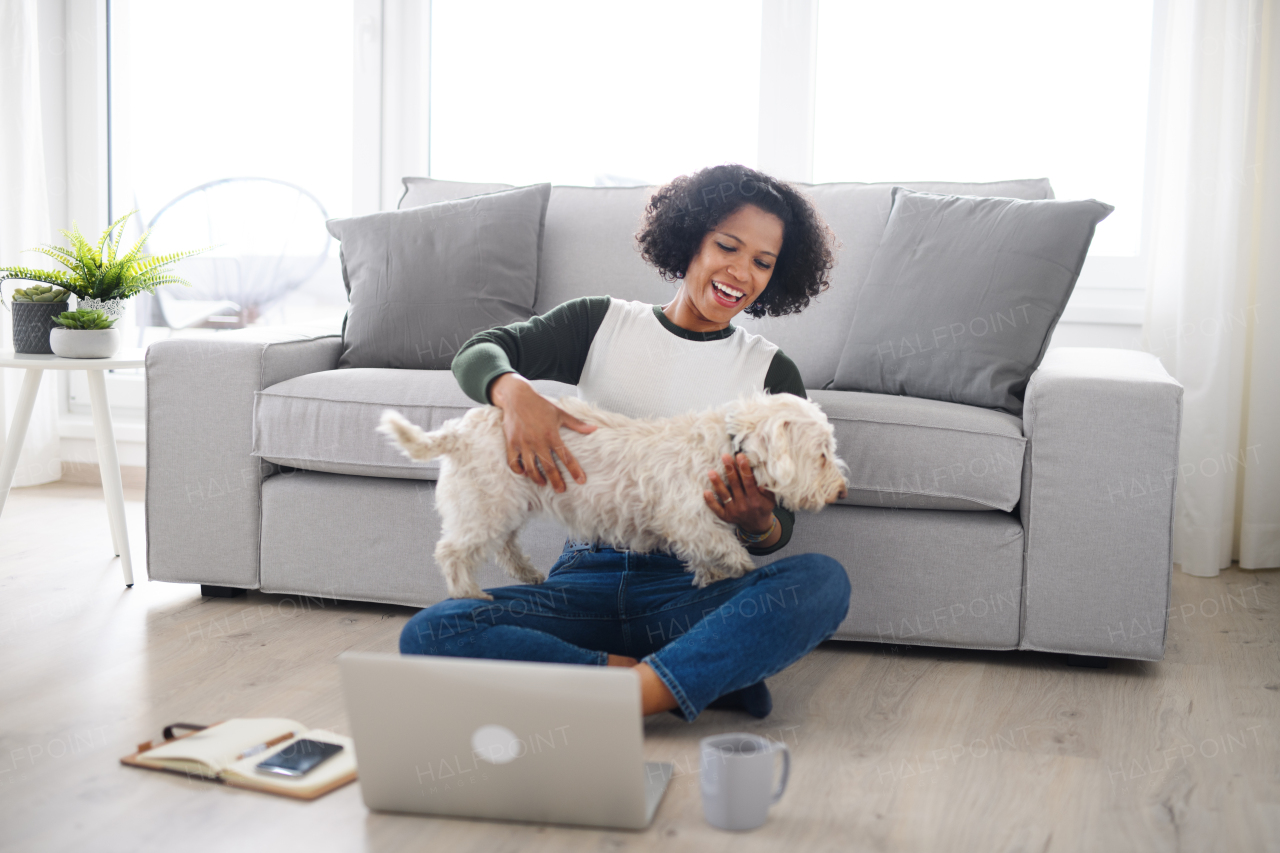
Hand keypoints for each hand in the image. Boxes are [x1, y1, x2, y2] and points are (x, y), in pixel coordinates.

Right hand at [489, 373, 595, 492]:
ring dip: (537, 479)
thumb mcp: (560, 413)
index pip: (566, 457)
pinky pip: (513, 462)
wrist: (517, 397)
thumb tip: (594, 429)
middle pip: (548, 467)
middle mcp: (537, 441)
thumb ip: (577, 424)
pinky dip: (519, 470)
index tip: (581, 481)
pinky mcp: (511, 443)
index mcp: (552, 435)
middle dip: (556, 481)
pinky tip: (525, 473)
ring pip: (530, 468)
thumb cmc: (541, 405)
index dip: (574, 470)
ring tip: (543, 484)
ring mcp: (523, 443)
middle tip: (561, 490)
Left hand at [704, 453, 775, 533]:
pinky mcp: (725, 516)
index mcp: (755, 500)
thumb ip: (767, 489)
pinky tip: (706, 491)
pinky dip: (710, 501)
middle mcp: (744, 505)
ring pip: (724, 495)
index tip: (740, 456)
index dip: (744, 468)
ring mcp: (733, 511)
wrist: (757, 526)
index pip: (749, 482)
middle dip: (730, 469)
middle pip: (735, 485)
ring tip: (711, 471)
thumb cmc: (764, 506)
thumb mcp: (770, 499)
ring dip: (717, 483)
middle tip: (724, 456)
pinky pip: (716, 508)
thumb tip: (761, 478)